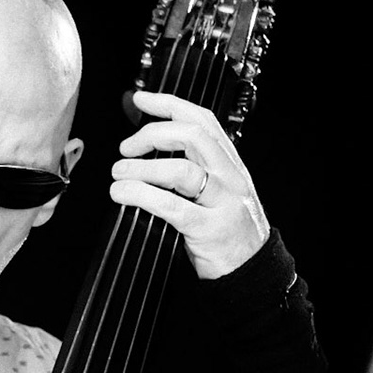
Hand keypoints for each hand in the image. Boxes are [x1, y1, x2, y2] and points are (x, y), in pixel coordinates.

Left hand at [110, 89, 270, 279]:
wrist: (253, 272)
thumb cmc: (229, 233)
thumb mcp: (219, 193)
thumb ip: (196, 170)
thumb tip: (150, 151)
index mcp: (231, 165)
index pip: (203, 120)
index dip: (169, 104)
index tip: (141, 99)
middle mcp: (230, 178)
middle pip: (194, 136)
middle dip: (153, 134)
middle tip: (126, 148)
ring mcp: (223, 203)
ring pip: (183, 170)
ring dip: (142, 168)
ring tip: (119, 174)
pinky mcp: (210, 230)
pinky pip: (173, 206)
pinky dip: (142, 196)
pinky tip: (124, 194)